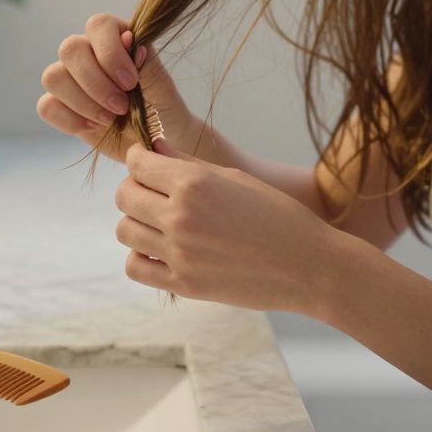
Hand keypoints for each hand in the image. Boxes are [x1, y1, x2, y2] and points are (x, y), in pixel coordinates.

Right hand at [38, 13, 204, 162]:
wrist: (156, 145)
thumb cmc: (164, 113)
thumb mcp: (164, 91)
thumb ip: (148, 66)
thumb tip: (129, 40)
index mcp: (117, 38)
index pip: (99, 25)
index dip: (110, 52)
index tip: (130, 82)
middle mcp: (89, 53)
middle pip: (70, 49)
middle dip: (95, 83)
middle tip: (121, 107)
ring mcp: (71, 80)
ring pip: (53, 77)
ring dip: (82, 102)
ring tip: (109, 120)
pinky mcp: (61, 106)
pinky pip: (46, 106)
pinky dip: (70, 120)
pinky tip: (94, 127)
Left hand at [115, 137, 356, 315]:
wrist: (308, 266)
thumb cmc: (277, 215)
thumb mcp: (235, 178)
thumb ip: (188, 162)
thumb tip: (153, 147)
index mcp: (194, 183)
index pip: (137, 164)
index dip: (138, 160)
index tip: (146, 163)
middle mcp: (180, 216)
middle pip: (124, 196)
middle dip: (134, 188)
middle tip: (153, 193)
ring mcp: (179, 253)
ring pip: (124, 231)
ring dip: (136, 222)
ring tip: (159, 223)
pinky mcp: (183, 284)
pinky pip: (135, 267)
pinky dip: (140, 257)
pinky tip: (160, 250)